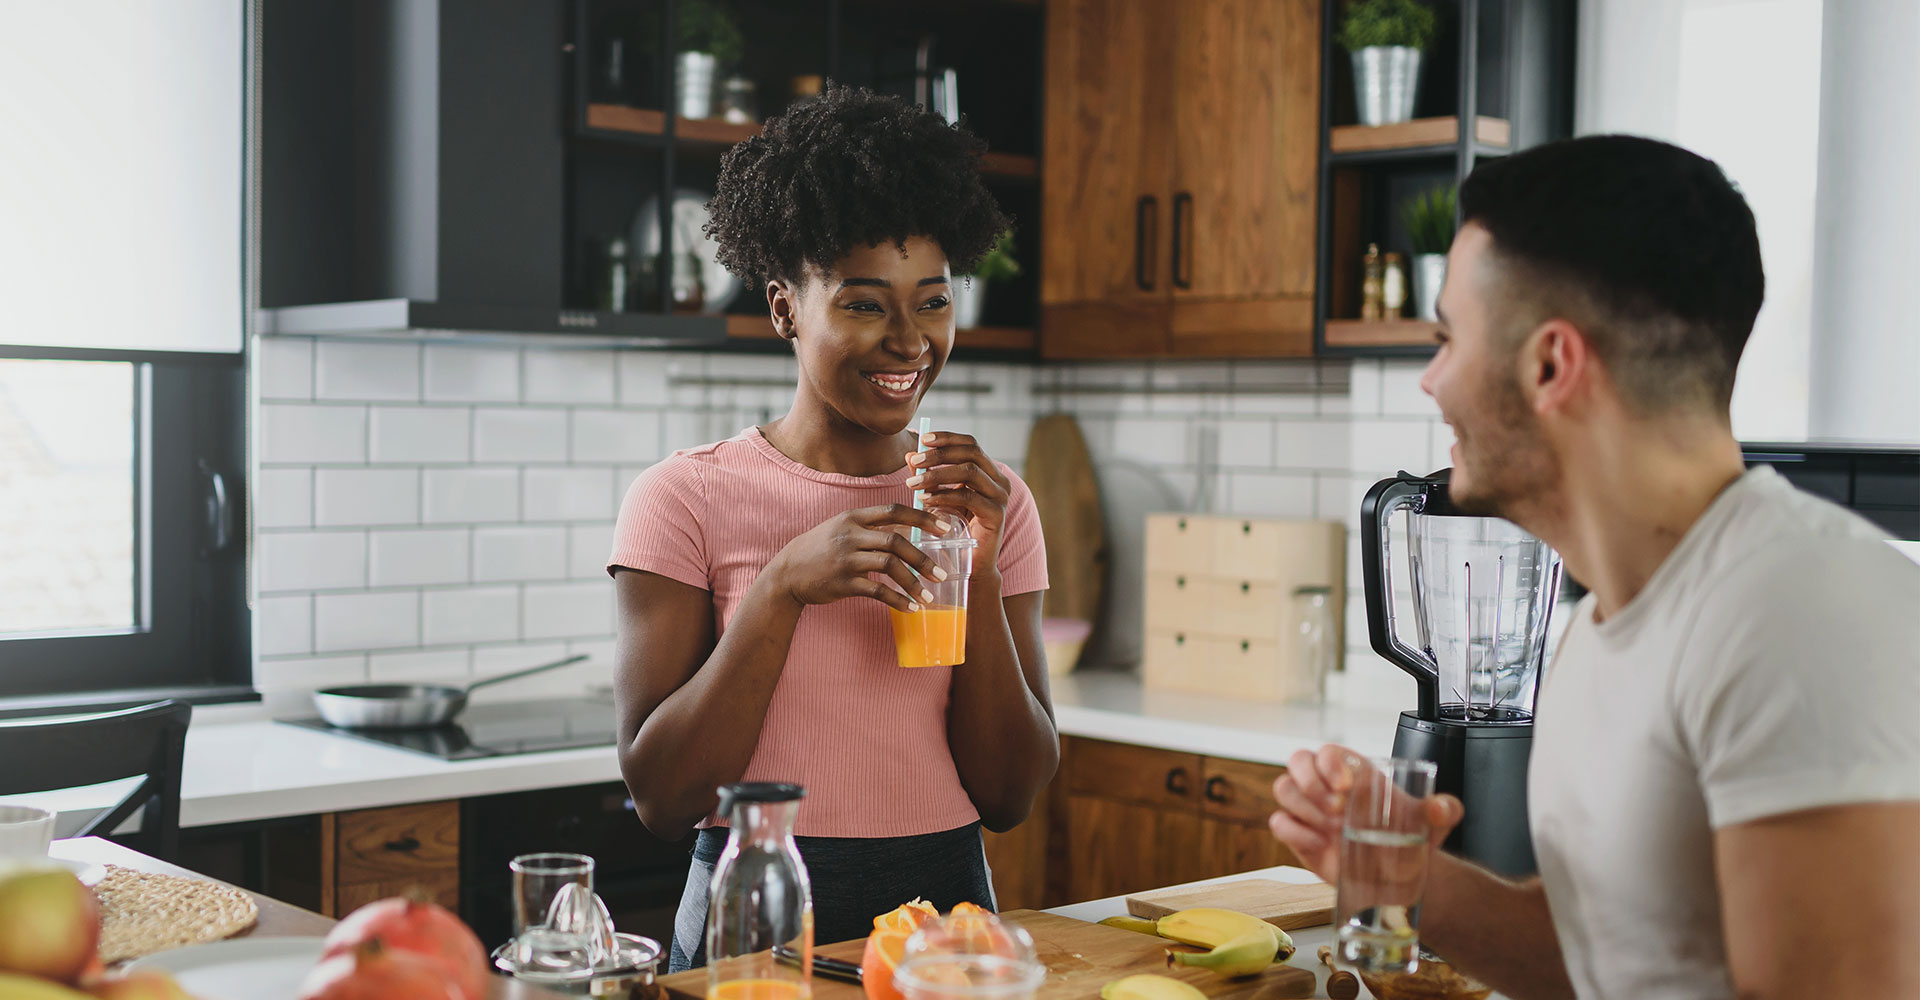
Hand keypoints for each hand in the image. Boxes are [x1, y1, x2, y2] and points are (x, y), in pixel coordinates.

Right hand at [767, 504, 950, 612]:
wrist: (788, 572)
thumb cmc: (821, 549)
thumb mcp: (841, 527)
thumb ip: (870, 526)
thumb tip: (908, 527)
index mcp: (854, 517)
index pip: (894, 510)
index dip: (922, 518)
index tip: (945, 527)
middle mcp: (851, 535)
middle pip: (896, 541)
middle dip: (923, 558)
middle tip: (941, 573)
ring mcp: (846, 559)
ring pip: (890, 566)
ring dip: (913, 582)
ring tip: (929, 596)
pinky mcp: (843, 582)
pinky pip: (877, 591)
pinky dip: (897, 600)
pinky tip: (910, 608)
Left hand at [905, 431, 1011, 565]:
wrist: (972, 565)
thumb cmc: (955, 529)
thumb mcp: (940, 497)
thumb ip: (927, 476)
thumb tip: (909, 455)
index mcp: (989, 473)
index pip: (971, 444)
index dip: (948, 438)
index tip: (923, 438)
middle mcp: (999, 481)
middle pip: (971, 453)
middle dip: (940, 454)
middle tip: (914, 460)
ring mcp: (1001, 497)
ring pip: (970, 472)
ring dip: (937, 474)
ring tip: (913, 482)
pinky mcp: (997, 515)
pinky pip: (968, 497)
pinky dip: (944, 495)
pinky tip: (925, 500)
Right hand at [1268, 744, 1462, 882]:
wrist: (1398, 877)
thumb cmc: (1408, 840)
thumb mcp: (1430, 824)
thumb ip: (1444, 811)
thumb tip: (1443, 807)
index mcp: (1355, 773)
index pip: (1329, 751)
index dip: (1330, 763)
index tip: (1346, 786)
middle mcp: (1327, 787)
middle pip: (1298, 760)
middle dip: (1310, 783)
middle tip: (1337, 809)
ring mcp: (1310, 810)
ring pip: (1283, 788)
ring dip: (1303, 807)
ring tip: (1331, 829)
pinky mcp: (1300, 835)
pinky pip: (1279, 823)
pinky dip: (1294, 832)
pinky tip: (1319, 845)